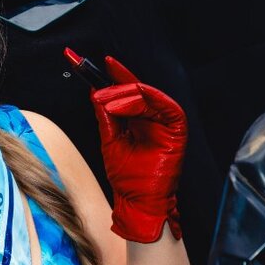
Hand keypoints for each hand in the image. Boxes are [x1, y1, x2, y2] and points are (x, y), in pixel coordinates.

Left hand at [91, 56, 186, 242]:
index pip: (126, 89)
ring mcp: (166, 121)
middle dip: (113, 81)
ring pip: (146, 92)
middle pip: (136, 87)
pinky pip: (163, 104)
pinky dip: (141, 100)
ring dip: (123, 93)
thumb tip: (95, 91)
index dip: (111, 74)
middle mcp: (154, 116)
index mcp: (139, 118)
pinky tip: (121, 105)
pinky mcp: (177, 128)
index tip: (86, 63)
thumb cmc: (126, 176)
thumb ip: (105, 115)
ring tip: (104, 100)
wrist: (138, 201)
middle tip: (94, 84)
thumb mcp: (109, 140)